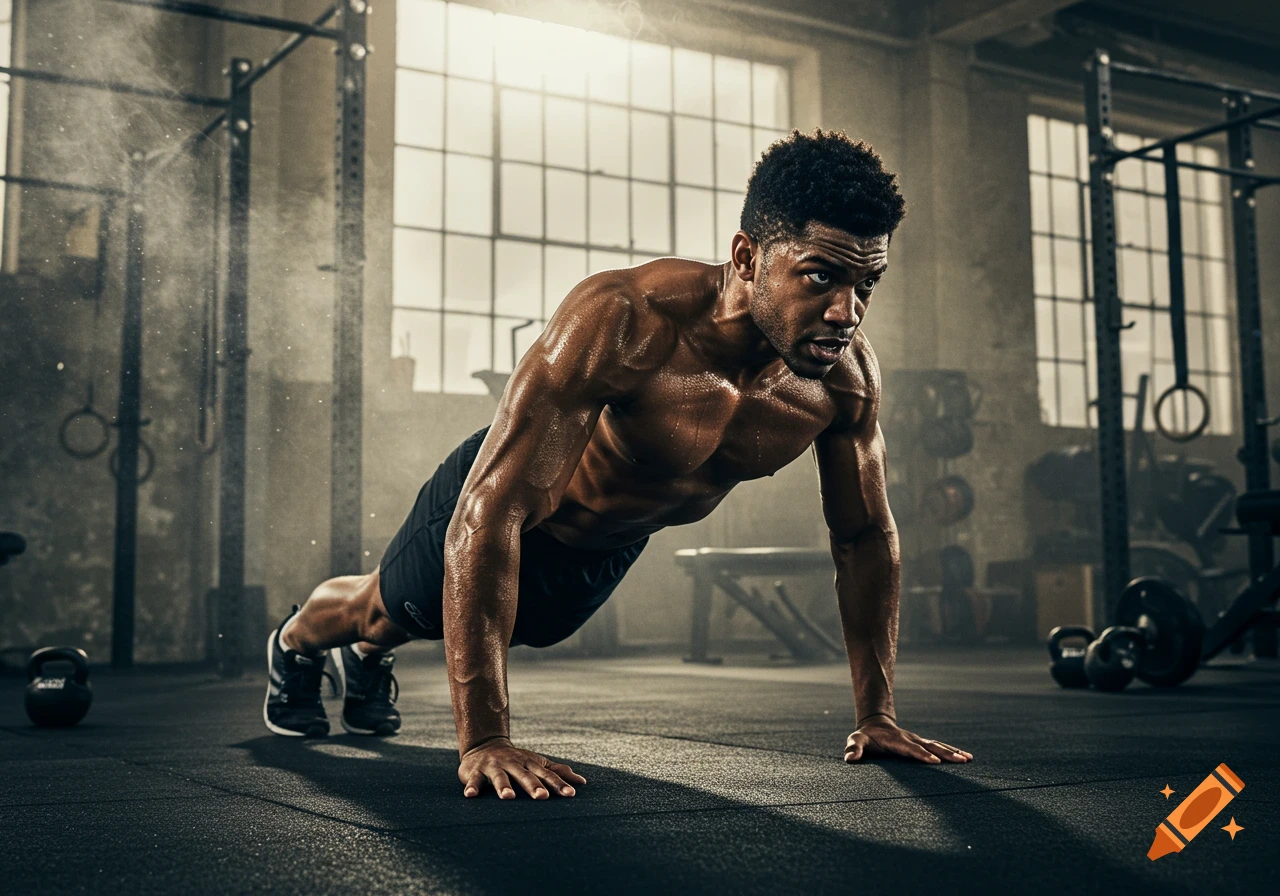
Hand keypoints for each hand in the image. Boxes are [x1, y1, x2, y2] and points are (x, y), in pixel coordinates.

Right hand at [458, 738, 586, 798]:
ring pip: (500, 777)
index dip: (558, 784)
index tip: (570, 795)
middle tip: (542, 797)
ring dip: (504, 787)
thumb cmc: (517, 761)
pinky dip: (472, 787)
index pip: (546, 775)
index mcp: (529, 764)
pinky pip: (474, 780)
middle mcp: (513, 764)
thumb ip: (557, 773)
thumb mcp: (537, 763)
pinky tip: (471, 795)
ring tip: (509, 797)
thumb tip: (582, 782)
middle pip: (525, 776)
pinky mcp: (476, 772)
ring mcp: (494, 767)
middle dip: (533, 786)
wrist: (484, 745)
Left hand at [844, 716, 972, 763]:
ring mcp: (918, 740)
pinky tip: (967, 757)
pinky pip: (940, 747)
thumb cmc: (865, 737)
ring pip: (938, 745)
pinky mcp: (923, 743)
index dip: (921, 754)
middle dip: (946, 754)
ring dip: (953, 752)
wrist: (874, 724)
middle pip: (930, 746)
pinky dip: (953, 751)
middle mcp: (910, 739)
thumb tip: (849, 759)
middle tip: (962, 760)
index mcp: (896, 741)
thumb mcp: (856, 740)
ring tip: (969, 759)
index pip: (910, 749)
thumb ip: (853, 748)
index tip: (935, 761)